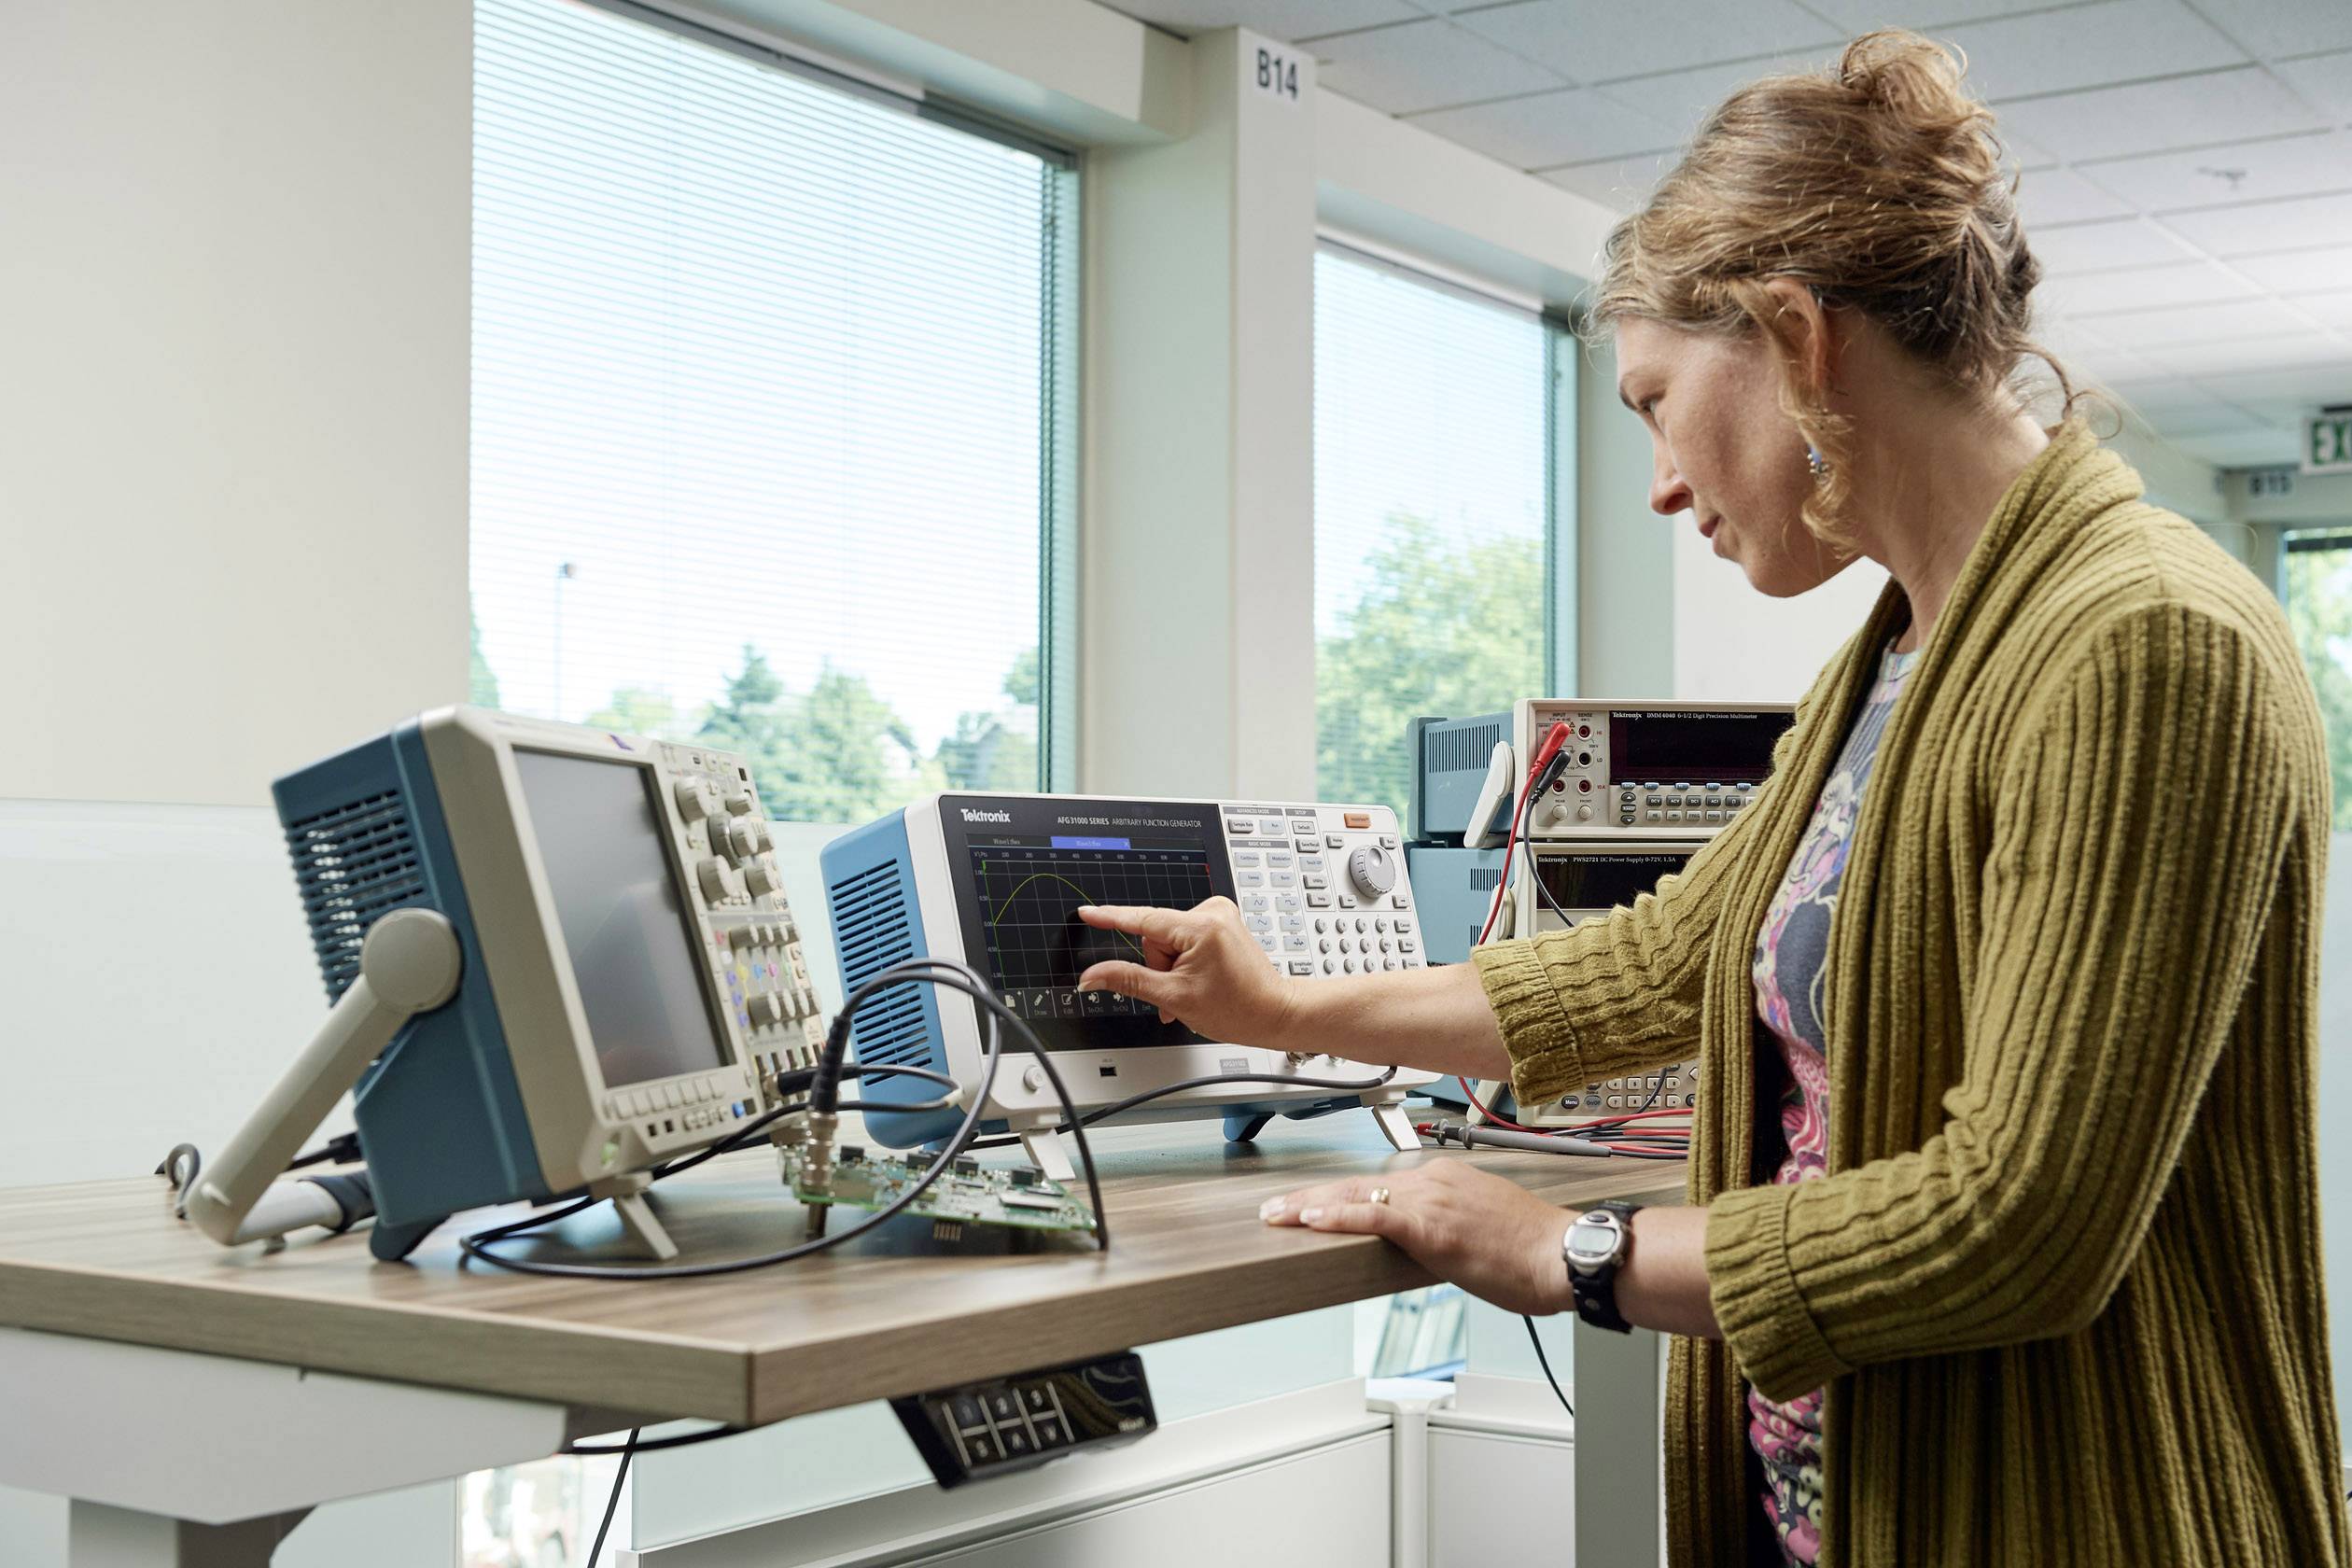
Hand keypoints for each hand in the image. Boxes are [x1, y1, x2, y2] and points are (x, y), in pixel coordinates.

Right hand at [1072, 898, 1298, 1045]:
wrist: (1273, 1013)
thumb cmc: (1237, 1008)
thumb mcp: (1174, 997)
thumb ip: (1128, 980)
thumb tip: (1093, 976)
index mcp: (1201, 926)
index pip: (1142, 919)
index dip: (1110, 918)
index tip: (1086, 912)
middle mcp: (1212, 912)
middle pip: (1155, 936)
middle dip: (1158, 967)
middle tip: (1176, 993)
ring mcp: (1219, 916)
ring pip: (1168, 941)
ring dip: (1171, 968)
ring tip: (1191, 991)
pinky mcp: (1221, 923)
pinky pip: (1183, 939)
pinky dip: (1182, 962)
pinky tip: (1197, 980)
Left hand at [1260, 1161, 1571, 1317]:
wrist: (1562, 1255)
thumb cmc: (1532, 1249)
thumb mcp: (1480, 1226)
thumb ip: (1444, 1224)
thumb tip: (1421, 1240)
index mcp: (1443, 1177)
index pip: (1376, 1185)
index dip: (1336, 1197)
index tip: (1307, 1205)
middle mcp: (1433, 1179)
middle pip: (1357, 1186)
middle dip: (1309, 1199)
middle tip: (1273, 1209)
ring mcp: (1432, 1199)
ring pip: (1358, 1198)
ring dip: (1311, 1209)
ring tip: (1277, 1217)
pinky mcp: (1434, 1225)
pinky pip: (1377, 1217)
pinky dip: (1341, 1217)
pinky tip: (1313, 1221)